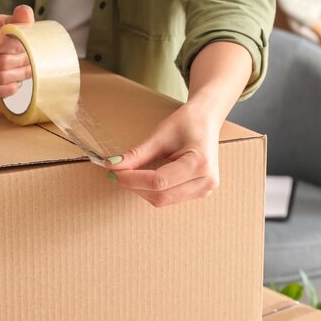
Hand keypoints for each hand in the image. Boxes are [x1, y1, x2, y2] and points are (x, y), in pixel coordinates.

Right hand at [0, 5, 34, 98]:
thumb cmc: (2, 33)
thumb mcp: (11, 22)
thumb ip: (20, 18)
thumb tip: (25, 12)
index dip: (18, 49)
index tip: (26, 47)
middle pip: (1, 62)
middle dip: (22, 64)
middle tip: (31, 62)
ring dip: (18, 76)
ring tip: (25, 70)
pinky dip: (8, 89)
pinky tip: (15, 83)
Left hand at [104, 41, 252, 206]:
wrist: (208, 119)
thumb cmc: (188, 122)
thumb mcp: (161, 135)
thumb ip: (137, 154)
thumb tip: (113, 166)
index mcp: (200, 164)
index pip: (159, 181)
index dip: (133, 179)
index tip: (113, 172)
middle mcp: (206, 181)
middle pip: (161, 195)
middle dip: (135, 186)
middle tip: (117, 174)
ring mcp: (205, 190)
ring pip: (164, 200)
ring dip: (143, 190)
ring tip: (131, 174)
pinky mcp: (201, 192)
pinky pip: (170, 198)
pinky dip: (153, 190)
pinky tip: (146, 178)